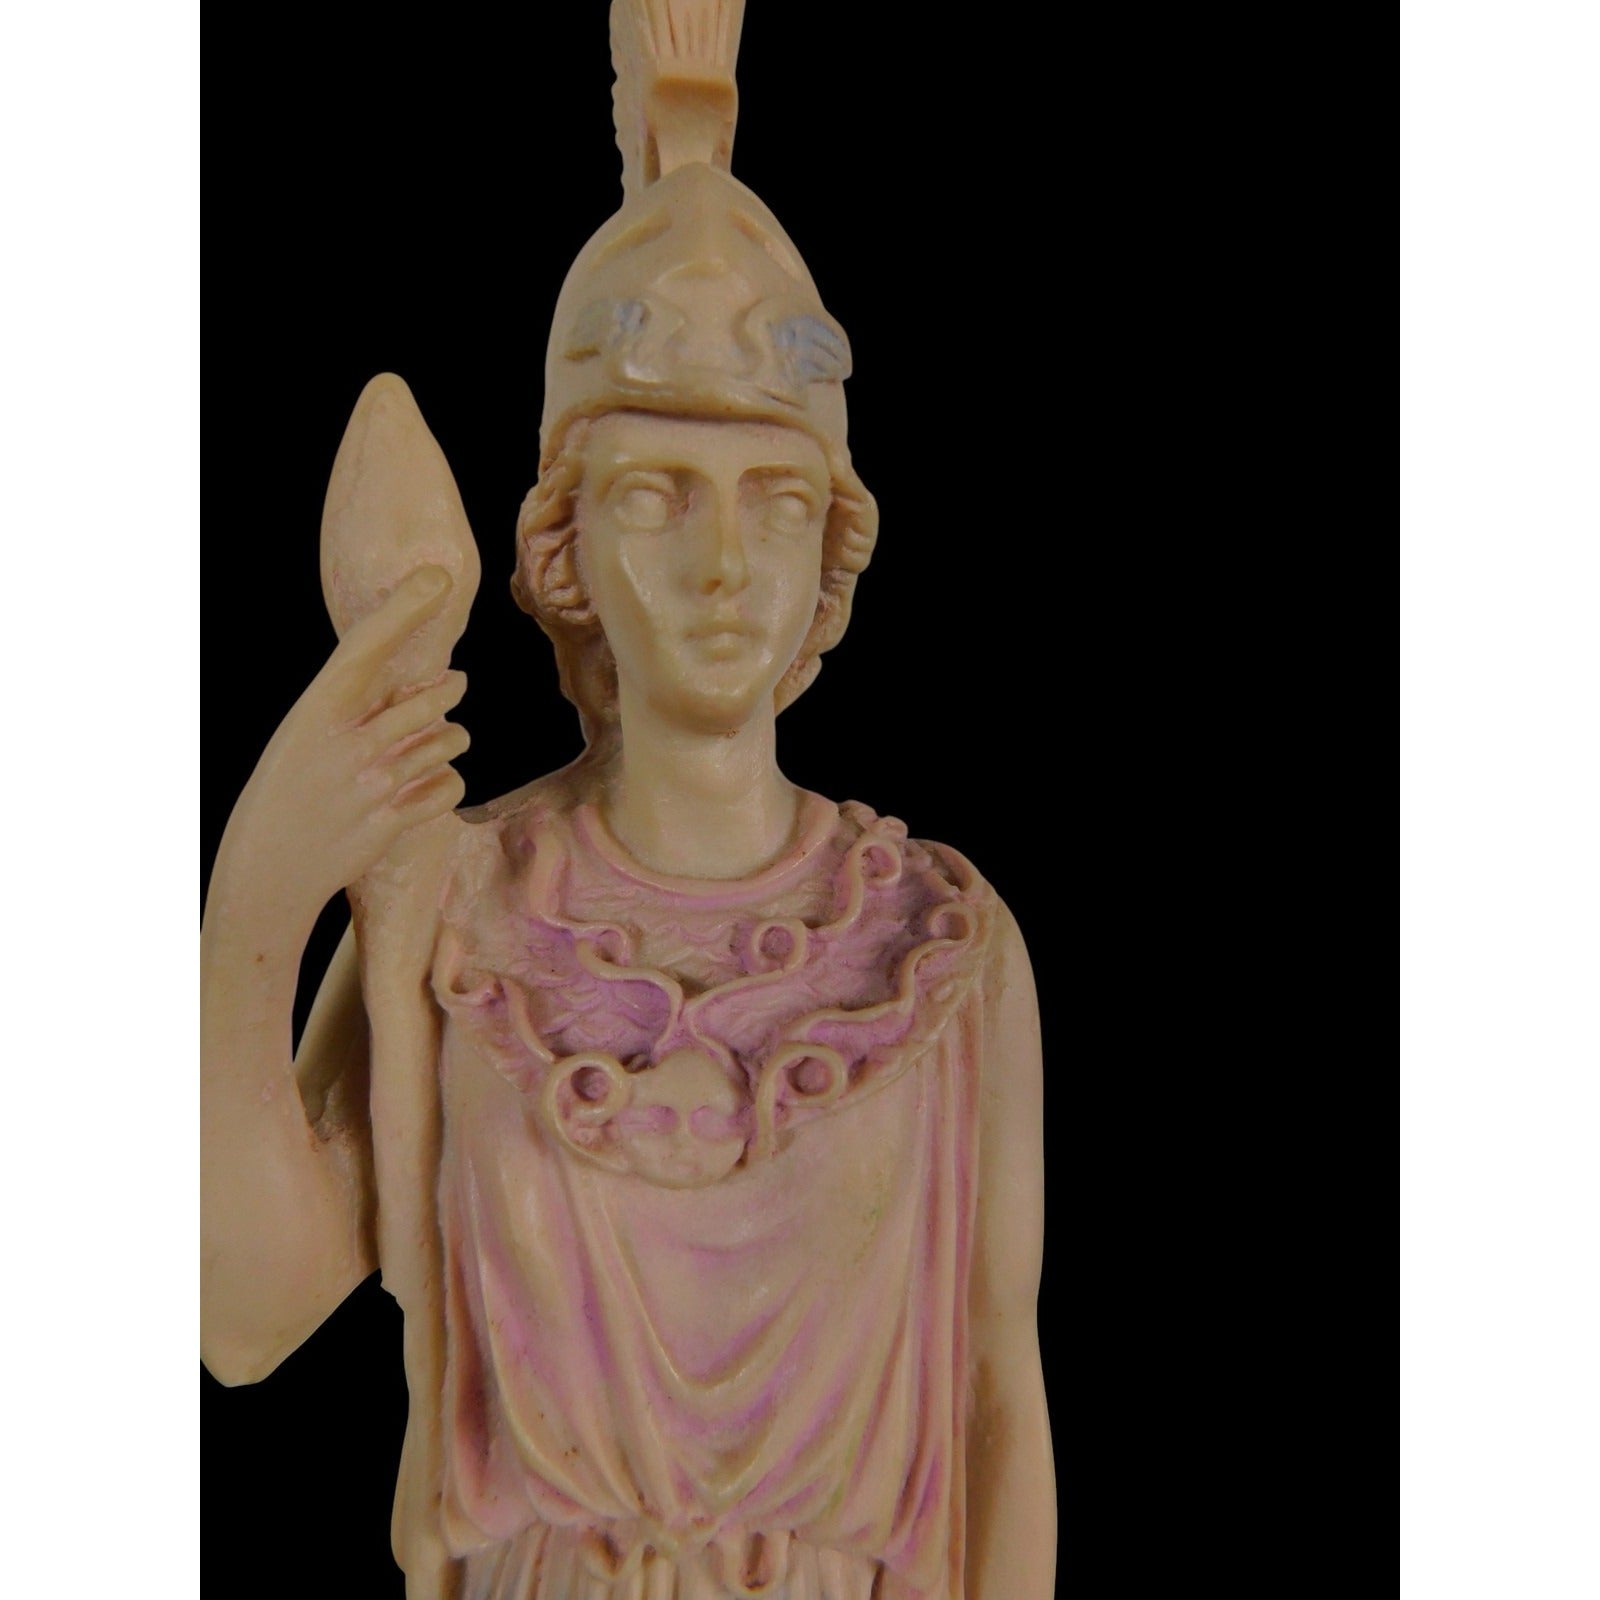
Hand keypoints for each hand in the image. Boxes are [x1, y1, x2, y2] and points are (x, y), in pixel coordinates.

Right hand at [218, 565, 469, 928]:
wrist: (268, 869)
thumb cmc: (289, 789)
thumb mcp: (308, 734)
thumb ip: (363, 707)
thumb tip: (442, 682)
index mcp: (319, 709)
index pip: (368, 645)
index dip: (406, 607)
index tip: (439, 575)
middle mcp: (348, 741)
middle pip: (431, 699)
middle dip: (446, 693)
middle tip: (448, 688)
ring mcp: (373, 783)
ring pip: (449, 742)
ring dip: (448, 741)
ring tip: (428, 747)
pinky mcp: (393, 821)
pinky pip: (450, 787)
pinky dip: (446, 784)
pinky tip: (424, 788)